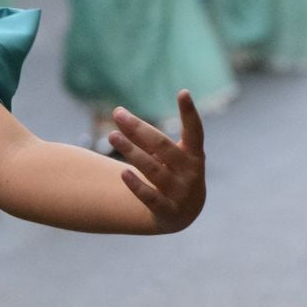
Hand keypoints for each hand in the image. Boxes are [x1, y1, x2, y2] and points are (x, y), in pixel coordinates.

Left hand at [107, 93, 206, 232]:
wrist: (182, 214)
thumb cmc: (173, 172)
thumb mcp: (168, 155)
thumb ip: (146, 136)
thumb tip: (119, 112)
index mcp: (194, 154)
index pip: (194, 131)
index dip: (189, 113)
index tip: (183, 92)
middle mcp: (190, 172)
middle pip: (162, 146)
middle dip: (139, 129)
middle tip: (118, 114)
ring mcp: (180, 192)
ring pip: (153, 169)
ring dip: (132, 151)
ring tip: (112, 136)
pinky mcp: (168, 211)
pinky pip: (150, 197)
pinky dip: (136, 185)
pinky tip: (123, 173)